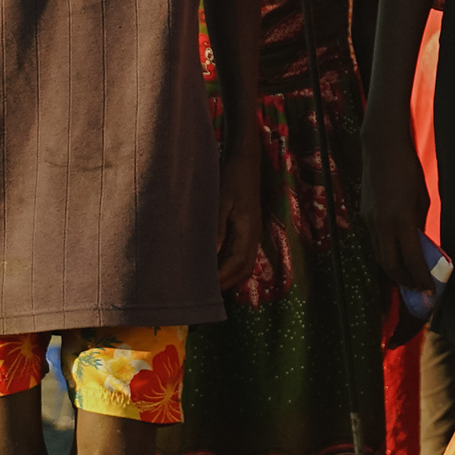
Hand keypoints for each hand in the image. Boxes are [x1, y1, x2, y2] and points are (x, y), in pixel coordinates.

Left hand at [216, 135, 265, 289]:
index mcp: (248, 230)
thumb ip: (216, 229)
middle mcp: (253, 235)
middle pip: (242, 270)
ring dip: (227, 276)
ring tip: (206, 284)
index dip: (220, 279)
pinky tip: (212, 265)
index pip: (236, 265)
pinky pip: (239, 255)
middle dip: (224, 284)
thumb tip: (209, 255)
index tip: (202, 290)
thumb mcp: (221, 202)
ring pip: (242, 265)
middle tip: (202, 293)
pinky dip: (227, 265)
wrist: (246, 160)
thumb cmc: (232, 177)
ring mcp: (252, 233)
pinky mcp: (247, 229)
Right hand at [364, 134, 432, 284]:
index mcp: (401, 219)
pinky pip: (375, 241)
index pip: (412, 259)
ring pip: (380, 255)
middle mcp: (382, 224)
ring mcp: (370, 220)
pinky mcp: (364, 215)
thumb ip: (420, 222)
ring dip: (394, 270)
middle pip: (391, 265)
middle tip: (419, 290)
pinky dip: (386, 253)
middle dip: (405, 281)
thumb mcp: (423, 197)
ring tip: (409, 277)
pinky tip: (396, 255)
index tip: (430, 291)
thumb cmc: (408, 168)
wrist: (381, 147)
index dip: (421, 278)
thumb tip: (420, 242)